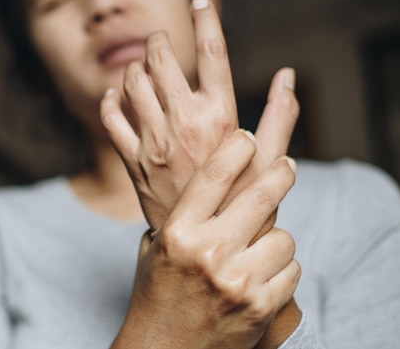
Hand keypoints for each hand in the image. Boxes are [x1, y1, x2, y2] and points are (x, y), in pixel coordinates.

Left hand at [101, 0, 301, 346]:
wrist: (205, 247)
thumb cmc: (242, 202)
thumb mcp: (269, 161)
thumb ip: (280, 116)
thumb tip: (286, 76)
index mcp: (221, 119)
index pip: (213, 55)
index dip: (207, 21)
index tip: (200, 2)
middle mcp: (183, 125)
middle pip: (160, 60)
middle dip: (158, 41)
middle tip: (160, 41)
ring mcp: (153, 143)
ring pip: (132, 84)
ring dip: (134, 66)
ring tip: (141, 66)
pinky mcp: (132, 162)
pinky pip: (111, 119)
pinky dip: (110, 100)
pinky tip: (117, 94)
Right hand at [111, 132, 300, 348]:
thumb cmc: (157, 294)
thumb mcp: (155, 249)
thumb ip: (180, 215)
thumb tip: (210, 178)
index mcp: (178, 232)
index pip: (215, 174)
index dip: (237, 148)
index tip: (248, 139)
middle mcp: (207, 252)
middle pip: (261, 195)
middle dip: (280, 174)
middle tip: (286, 167)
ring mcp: (237, 280)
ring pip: (283, 236)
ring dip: (275, 238)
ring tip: (260, 247)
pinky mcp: (260, 307)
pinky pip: (291, 269)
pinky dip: (282, 269)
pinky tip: (264, 275)